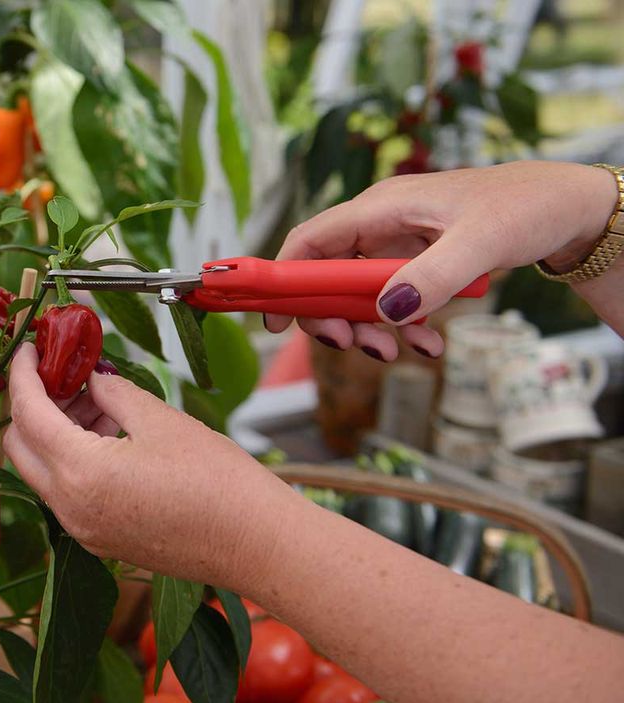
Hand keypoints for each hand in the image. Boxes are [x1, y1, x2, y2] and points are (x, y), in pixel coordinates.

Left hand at [0, 344, 296, 590]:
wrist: (257, 544)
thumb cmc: (219, 482)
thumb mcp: (161, 420)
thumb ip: (113, 393)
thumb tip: (90, 378)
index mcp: (80, 473)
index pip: (27, 413)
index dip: (23, 374)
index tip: (30, 347)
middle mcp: (69, 508)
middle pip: (20, 447)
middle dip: (31, 404)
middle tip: (60, 373)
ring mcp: (82, 530)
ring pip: (42, 471)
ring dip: (55, 432)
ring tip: (97, 400)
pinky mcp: (100, 540)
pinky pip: (66, 493)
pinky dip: (73, 459)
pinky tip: (108, 434)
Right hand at [266, 161, 618, 359]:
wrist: (570, 208)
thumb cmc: (527, 206)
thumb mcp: (482, 241)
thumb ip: (433, 276)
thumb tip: (387, 312)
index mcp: (382, 207)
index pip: (311, 240)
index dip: (284, 277)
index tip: (275, 319)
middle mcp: (381, 225)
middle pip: (326, 275)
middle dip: (332, 316)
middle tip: (351, 345)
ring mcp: (398, 247)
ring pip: (358, 296)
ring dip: (370, 329)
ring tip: (394, 352)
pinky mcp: (418, 265)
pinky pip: (393, 303)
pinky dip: (404, 328)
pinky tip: (430, 344)